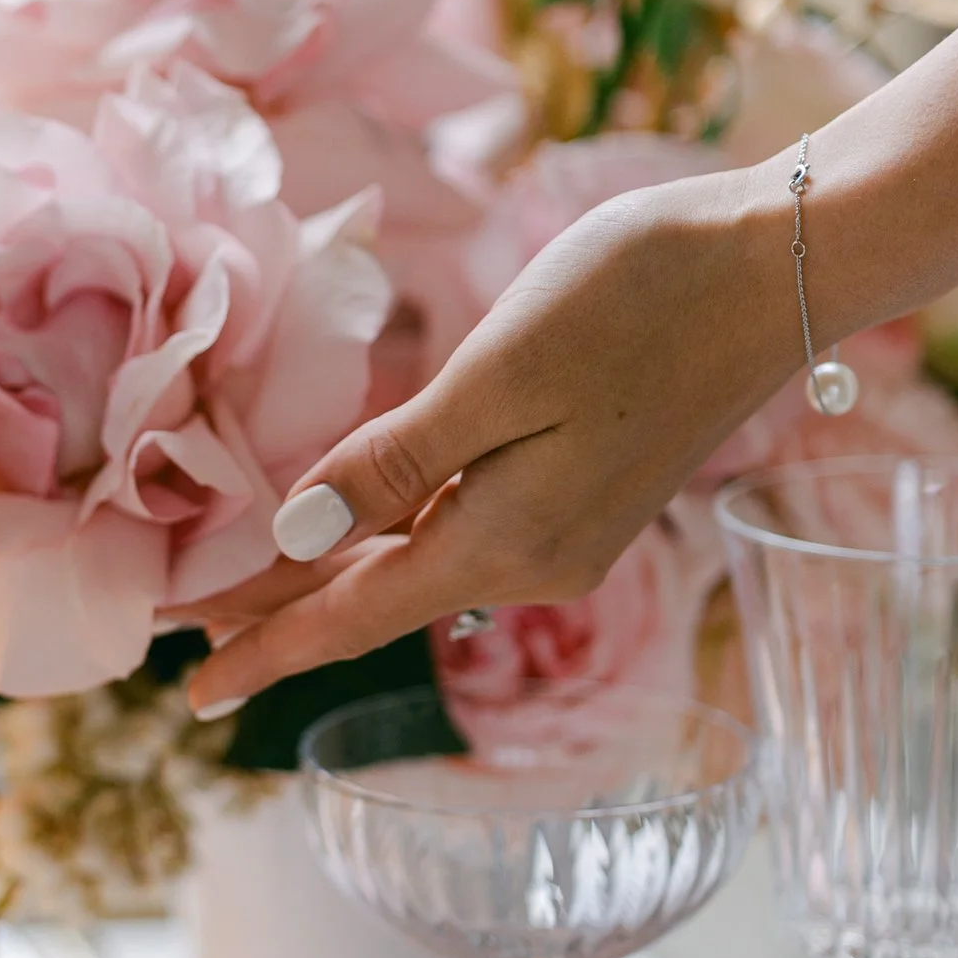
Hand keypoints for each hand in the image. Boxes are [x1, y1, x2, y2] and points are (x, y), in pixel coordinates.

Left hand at [188, 158, 798, 711]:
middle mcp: (533, 559)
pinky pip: (457, 532)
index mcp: (502, 542)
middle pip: (373, 600)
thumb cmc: (636, 299)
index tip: (186, 694)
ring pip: (414, 566)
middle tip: (177, 631)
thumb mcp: (495, 376)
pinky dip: (387, 537)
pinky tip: (352, 528)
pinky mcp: (585, 490)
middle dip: (276, 613)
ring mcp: (565, 530)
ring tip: (239, 586)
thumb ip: (394, 464)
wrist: (780, 264)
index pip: (349, 618)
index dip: (261, 648)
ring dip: (327, 576)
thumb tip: (294, 535)